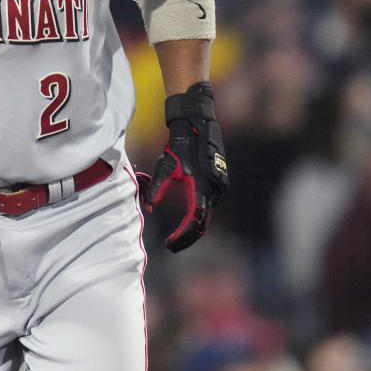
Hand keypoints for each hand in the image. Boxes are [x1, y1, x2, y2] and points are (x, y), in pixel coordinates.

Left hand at [141, 82, 228, 252]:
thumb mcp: (164, 166)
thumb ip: (157, 187)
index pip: (195, 220)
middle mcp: (215, 189)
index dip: (183, 236)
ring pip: (208, 213)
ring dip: (195, 225)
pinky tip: (189, 219)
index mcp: (202, 187)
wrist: (197, 125)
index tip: (170, 245)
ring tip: (178, 236)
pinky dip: (200, 214)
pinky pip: (210, 203)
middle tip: (172, 245)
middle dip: (188, 236)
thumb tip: (150, 207)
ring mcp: (220, 185)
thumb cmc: (179, 144)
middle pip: (204, 222)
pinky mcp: (220, 180)